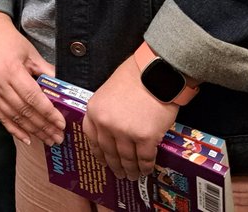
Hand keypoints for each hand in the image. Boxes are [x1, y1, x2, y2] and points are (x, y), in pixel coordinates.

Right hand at [0, 11, 63, 145]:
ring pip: (14, 117)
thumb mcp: (31, 53)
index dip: (48, 113)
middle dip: (43, 126)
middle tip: (58, 137)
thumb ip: (47, 72)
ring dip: (32, 130)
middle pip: (24, 111)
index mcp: (12, 71)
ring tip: (48, 139)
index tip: (61, 123)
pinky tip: (27, 137)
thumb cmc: (10, 41)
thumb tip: (65, 88)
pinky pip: (1, 117)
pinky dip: (14, 129)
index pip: (33, 98)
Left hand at [82, 54, 178, 179]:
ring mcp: (125, 133)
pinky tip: (147, 169)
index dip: (98, 152)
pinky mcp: (145, 138)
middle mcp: (106, 124)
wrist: (155, 72)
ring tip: (133, 175)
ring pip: (127, 158)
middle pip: (109, 152)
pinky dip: (146, 166)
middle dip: (115, 165)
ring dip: (130, 169)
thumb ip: (107, 111)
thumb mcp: (108, 92)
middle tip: (120, 174)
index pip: (92, 138)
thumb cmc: (134, 77)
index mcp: (94, 111)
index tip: (102, 161)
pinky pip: (145, 158)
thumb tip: (112, 130)